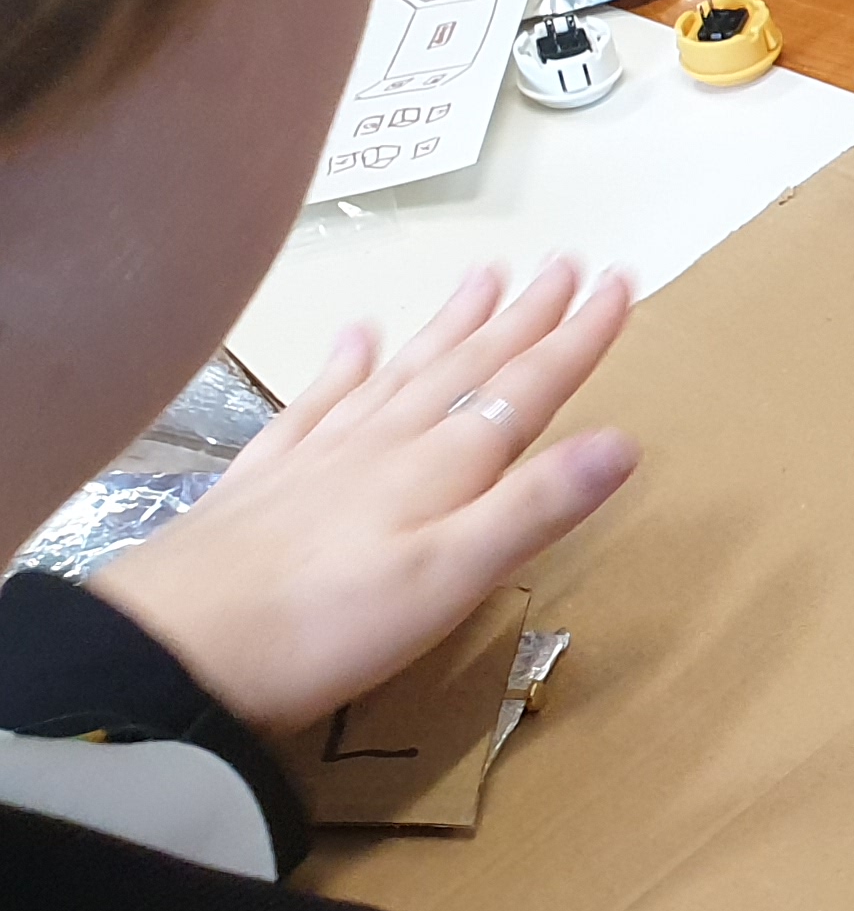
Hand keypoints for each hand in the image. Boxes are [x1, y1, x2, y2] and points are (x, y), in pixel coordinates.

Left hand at [91, 263, 640, 736]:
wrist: (171, 649)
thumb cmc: (325, 625)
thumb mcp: (450, 578)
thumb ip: (535, 508)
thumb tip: (625, 440)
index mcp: (442, 467)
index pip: (526, 389)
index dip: (577, 338)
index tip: (620, 283)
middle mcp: (387, 443)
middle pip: (468, 366)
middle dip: (525, 316)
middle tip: (565, 261)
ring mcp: (321, 455)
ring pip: (401, 372)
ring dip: (450, 324)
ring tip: (484, 274)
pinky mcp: (265, 480)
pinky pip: (316, 402)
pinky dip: (343, 364)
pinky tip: (354, 336)